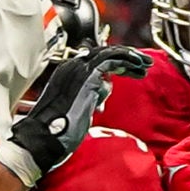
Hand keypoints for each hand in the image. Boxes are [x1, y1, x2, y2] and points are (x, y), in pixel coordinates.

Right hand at [10, 45, 149, 178]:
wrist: (44, 137)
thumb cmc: (56, 131)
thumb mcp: (77, 109)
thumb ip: (90, 96)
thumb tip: (103, 89)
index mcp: (66, 74)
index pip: (94, 61)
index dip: (115, 63)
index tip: (130, 70)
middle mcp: (71, 67)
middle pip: (103, 53)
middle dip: (126, 56)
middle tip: (143, 63)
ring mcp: (78, 70)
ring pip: (109, 53)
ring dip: (130, 57)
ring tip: (145, 64)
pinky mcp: (88, 75)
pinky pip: (111, 59)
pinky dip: (127, 61)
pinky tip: (138, 68)